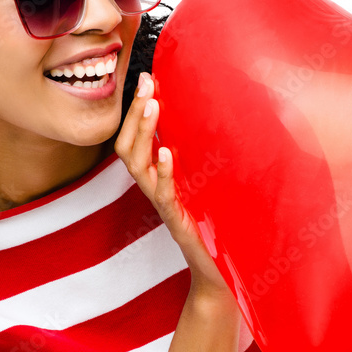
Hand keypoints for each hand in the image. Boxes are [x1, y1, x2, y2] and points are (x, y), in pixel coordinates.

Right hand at [114, 72, 235, 303]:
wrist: (222, 274)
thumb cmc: (217, 228)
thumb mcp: (209, 185)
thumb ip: (204, 159)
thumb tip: (219, 119)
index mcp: (161, 178)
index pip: (135, 138)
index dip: (136, 110)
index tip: (145, 77)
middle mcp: (157, 189)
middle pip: (128, 147)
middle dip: (134, 114)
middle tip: (145, 84)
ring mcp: (165, 205)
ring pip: (138, 166)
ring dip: (144, 133)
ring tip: (152, 107)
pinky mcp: (179, 221)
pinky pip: (163, 196)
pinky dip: (163, 173)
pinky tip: (166, 154)